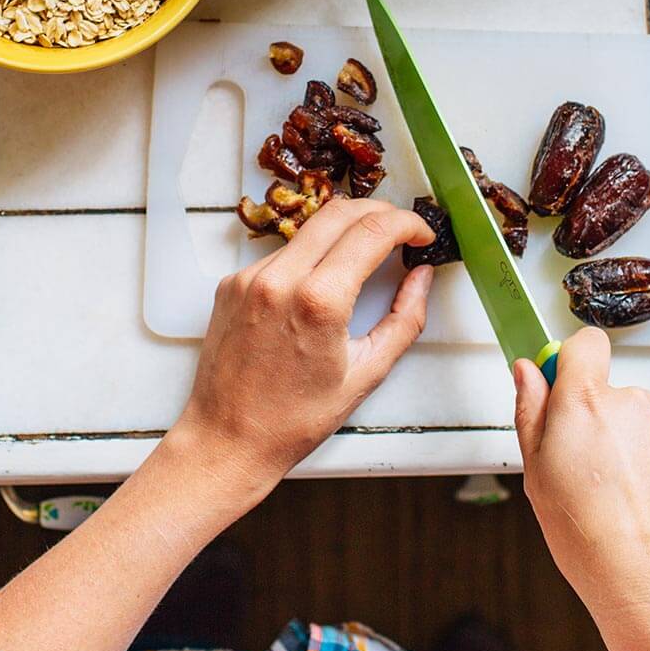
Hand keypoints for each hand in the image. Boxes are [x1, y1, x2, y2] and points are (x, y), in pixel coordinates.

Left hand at [173, 198, 434, 500]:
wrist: (227, 439)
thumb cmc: (295, 419)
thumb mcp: (366, 374)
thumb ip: (405, 319)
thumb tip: (422, 276)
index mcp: (318, 301)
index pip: (372, 231)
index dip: (408, 223)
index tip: (422, 234)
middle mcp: (279, 279)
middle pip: (340, 211)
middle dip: (380, 211)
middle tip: (402, 230)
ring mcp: (250, 277)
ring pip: (309, 228)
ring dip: (345, 231)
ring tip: (368, 254)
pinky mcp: (232, 283)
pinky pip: (282, 253)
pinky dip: (311, 255)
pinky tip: (324, 281)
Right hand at [513, 328, 649, 650]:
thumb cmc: (590, 539)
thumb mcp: (537, 475)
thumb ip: (532, 413)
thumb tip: (527, 374)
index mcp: (587, 404)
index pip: (585, 344)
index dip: (570, 362)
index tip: (558, 388)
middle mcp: (633, 408)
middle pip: (610, 393)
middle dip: (595, 421)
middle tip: (578, 469)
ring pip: (637, 427)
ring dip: (625, 451)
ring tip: (610, 500)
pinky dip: (649, 474)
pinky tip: (636, 510)